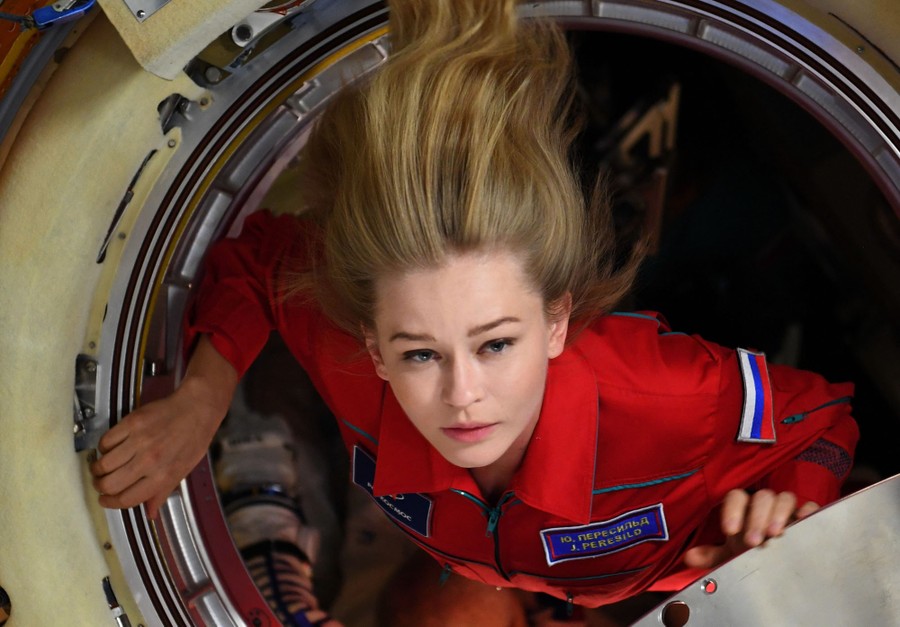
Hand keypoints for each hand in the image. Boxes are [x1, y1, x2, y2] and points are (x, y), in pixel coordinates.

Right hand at [89, 376, 228, 517]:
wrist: (197, 409)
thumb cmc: (193, 439)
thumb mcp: (182, 471)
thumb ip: (162, 492)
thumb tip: (150, 513)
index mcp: (162, 477)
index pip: (126, 499)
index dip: (110, 503)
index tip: (104, 500)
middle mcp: (149, 461)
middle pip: (109, 484)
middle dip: (100, 487)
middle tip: (100, 483)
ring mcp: (139, 442)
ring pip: (103, 464)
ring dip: (97, 469)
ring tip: (101, 467)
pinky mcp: (131, 424)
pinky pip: (105, 442)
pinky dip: (103, 448)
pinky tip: (110, 448)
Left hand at [683, 489, 818, 568]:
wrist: (781, 561)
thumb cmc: (753, 552)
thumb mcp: (732, 556)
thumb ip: (712, 555)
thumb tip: (688, 557)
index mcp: (744, 508)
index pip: (736, 498)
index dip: (731, 511)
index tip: (729, 531)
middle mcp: (765, 504)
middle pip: (760, 498)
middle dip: (755, 518)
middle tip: (753, 541)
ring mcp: (787, 508)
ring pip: (783, 498)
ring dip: (778, 514)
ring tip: (774, 534)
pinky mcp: (808, 516)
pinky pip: (810, 506)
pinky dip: (807, 511)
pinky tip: (802, 522)